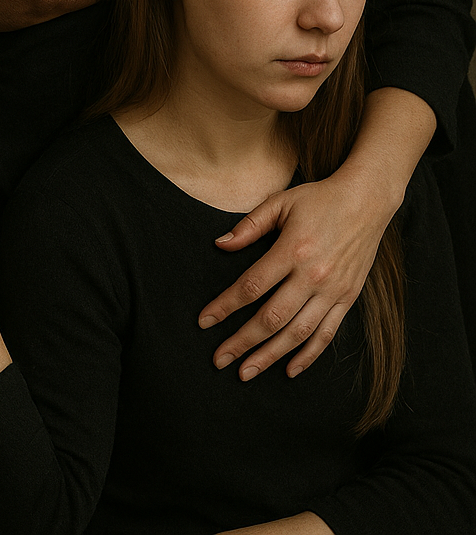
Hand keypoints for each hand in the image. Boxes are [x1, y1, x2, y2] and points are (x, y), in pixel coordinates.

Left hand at [199, 170, 392, 378]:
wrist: (367, 201)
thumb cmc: (318, 199)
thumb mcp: (280, 202)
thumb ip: (249, 225)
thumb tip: (220, 245)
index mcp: (291, 250)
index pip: (251, 286)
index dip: (225, 306)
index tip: (204, 321)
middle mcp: (312, 276)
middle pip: (271, 318)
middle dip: (242, 342)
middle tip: (220, 359)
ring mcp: (332, 291)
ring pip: (297, 333)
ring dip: (270, 356)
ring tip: (246, 372)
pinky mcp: (348, 299)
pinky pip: (327, 334)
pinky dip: (308, 356)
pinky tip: (289, 369)